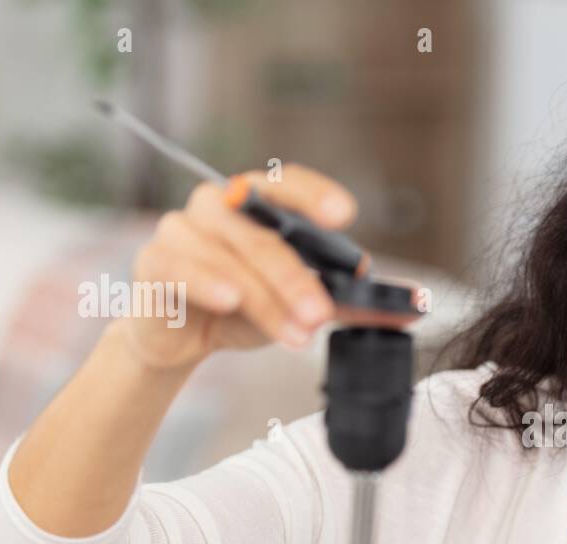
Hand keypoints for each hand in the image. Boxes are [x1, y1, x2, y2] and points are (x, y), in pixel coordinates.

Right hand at [123, 163, 412, 370]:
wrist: (180, 336)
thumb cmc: (243, 307)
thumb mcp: (302, 304)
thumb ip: (351, 303)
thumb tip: (412, 308)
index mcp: (256, 201)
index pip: (286, 184)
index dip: (314, 195)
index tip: (343, 215)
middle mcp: (217, 205)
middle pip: (263, 235)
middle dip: (298, 279)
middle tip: (323, 314)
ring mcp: (181, 230)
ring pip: (231, 261)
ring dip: (266, 300)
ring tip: (296, 335)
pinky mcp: (154, 262)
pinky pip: (183, 269)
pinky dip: (210, 285)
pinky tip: (232, 302)